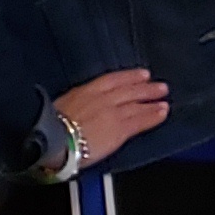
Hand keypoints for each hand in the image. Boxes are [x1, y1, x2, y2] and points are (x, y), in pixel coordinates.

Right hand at [51, 68, 168, 167]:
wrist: (53, 140)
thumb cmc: (50, 125)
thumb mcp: (61, 104)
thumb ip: (77, 102)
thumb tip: (79, 105)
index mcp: (85, 91)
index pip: (112, 80)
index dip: (129, 76)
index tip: (142, 74)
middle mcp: (102, 99)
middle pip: (129, 90)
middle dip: (145, 87)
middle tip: (160, 86)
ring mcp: (113, 113)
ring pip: (137, 104)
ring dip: (152, 101)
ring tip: (164, 100)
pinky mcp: (119, 129)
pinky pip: (140, 121)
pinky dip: (153, 116)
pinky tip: (162, 113)